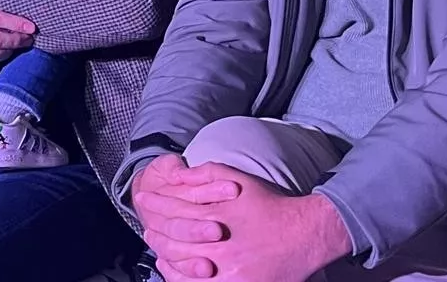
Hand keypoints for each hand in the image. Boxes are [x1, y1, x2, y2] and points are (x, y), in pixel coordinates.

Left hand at [134, 159, 349, 280]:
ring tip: (157, 251)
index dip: (155, 204)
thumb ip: (203, 174)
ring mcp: (227, 269)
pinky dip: (182, 279)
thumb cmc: (269, 204)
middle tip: (146, 228)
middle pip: (174, 240)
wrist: (303, 234)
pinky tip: (173, 273)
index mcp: (216, 215)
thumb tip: (175, 175)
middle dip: (155, 232)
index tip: (143, 199)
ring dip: (164, 258)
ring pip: (182, 267)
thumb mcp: (235, 179)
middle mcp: (219, 244)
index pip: (174, 209)